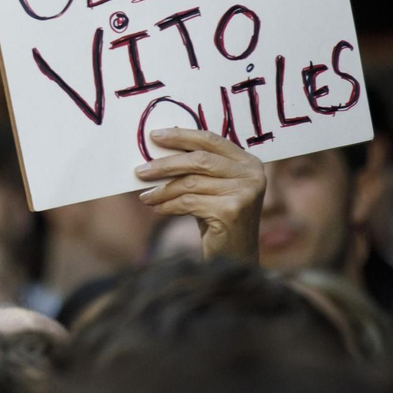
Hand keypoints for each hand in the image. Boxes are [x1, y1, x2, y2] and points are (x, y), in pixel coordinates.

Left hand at [133, 128, 264, 263]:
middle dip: (165, 165)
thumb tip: (158, 149)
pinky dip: (168, 205)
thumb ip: (198, 168)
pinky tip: (157, 208)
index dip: (181, 136)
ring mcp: (244, 193)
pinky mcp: (231, 210)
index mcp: (249, 162)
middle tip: (140, 171)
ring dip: (162, 190)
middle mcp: (252, 175)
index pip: (210, 140)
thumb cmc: (218, 218)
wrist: (235, 256)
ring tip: (146, 196)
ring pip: (191, 183)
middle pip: (198, 160)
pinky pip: (189, 202)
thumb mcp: (213, 187)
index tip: (154, 136)